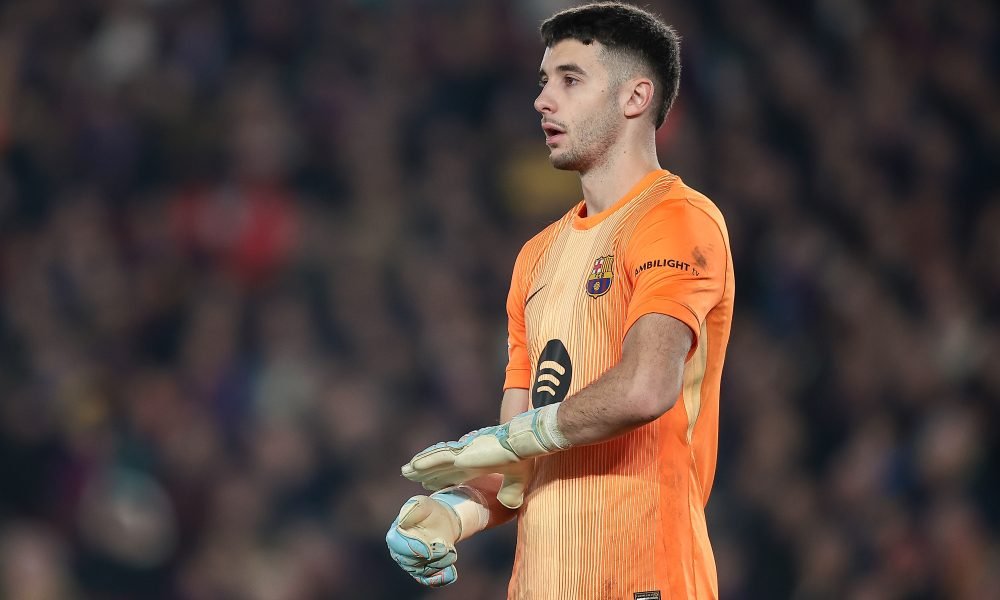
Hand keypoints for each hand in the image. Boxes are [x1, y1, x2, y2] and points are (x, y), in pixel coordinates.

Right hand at [385, 495, 461, 586]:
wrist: (443, 522)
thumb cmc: (430, 512)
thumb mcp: (424, 504)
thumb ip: (414, 508)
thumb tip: (403, 520)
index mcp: (395, 535)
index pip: (398, 546)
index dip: (413, 549)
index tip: (428, 550)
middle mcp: (400, 553)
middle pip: (412, 562)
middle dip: (432, 556)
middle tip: (446, 548)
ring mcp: (412, 565)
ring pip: (424, 572)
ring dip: (440, 563)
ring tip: (450, 551)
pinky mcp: (424, 572)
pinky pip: (431, 580)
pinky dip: (442, 577)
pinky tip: (451, 571)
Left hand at [401, 405, 567, 507]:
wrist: (524, 444)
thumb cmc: (522, 457)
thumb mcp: (516, 479)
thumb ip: (511, 491)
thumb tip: (510, 504)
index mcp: (477, 462)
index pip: (454, 471)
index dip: (441, 477)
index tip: (428, 482)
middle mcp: (466, 457)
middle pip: (440, 466)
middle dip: (425, 472)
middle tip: (409, 475)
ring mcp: (462, 454)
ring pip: (435, 461)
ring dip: (419, 467)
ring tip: (405, 471)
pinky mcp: (462, 453)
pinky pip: (438, 458)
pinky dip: (425, 462)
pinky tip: (412, 466)